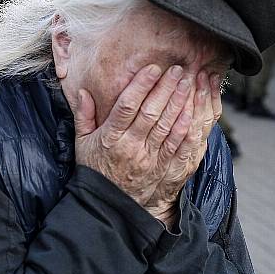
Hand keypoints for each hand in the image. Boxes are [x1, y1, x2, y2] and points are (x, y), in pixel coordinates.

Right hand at [73, 65, 194, 224]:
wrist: (108, 205)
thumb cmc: (95, 171)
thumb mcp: (82, 143)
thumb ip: (83, 116)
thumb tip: (82, 91)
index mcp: (111, 137)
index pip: (127, 105)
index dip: (141, 85)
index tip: (153, 68)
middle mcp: (131, 147)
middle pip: (151, 112)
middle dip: (166, 88)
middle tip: (177, 70)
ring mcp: (149, 159)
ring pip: (167, 126)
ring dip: (179, 103)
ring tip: (188, 83)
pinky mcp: (163, 169)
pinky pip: (178, 146)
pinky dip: (186, 128)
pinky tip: (192, 112)